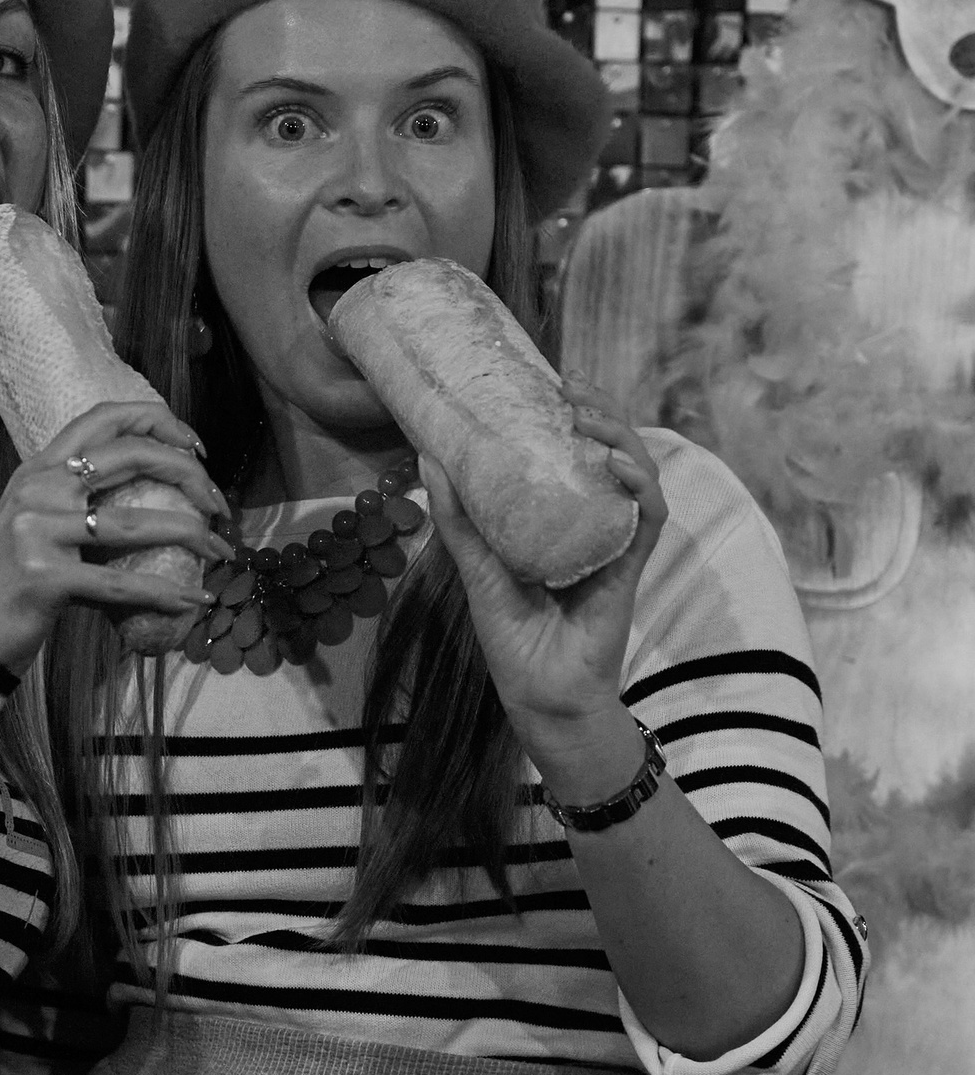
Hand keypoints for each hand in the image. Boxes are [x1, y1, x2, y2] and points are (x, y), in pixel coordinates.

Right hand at [0, 400, 229, 673]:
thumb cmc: (3, 586)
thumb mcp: (33, 528)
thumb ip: (77, 509)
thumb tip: (147, 510)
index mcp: (37, 470)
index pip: (102, 418)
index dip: (156, 420)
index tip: (195, 446)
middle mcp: (37, 489)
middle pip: (130, 456)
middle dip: (189, 475)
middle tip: (219, 506)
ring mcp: (38, 532)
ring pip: (133, 522)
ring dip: (191, 534)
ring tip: (221, 551)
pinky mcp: (44, 579)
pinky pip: (121, 586)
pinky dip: (165, 595)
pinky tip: (192, 602)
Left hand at [419, 372, 666, 788]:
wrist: (540, 695)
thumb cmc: (512, 637)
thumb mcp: (476, 565)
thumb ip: (459, 515)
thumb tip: (428, 452)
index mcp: (562, 516)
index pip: (578, 450)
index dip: (576, 411)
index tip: (554, 378)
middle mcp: (594, 522)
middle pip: (613, 451)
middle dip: (601, 410)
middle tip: (572, 385)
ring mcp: (615, 542)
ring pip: (637, 474)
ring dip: (621, 437)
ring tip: (591, 416)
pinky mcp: (630, 568)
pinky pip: (647, 518)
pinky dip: (638, 487)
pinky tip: (615, 465)